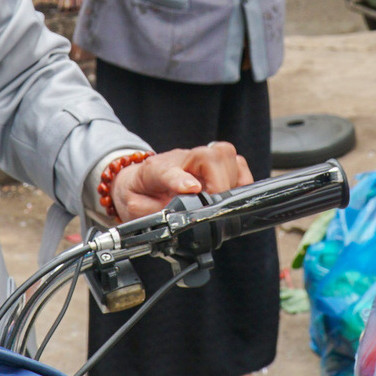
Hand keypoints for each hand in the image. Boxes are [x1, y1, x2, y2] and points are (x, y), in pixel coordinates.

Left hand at [108, 142, 252, 220]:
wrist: (138, 180)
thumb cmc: (139, 193)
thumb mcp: (135, 208)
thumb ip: (151, 213)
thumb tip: (172, 218)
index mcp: (157, 170)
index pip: (169, 172)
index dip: (181, 180)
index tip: (192, 189)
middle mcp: (182, 159)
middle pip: (210, 157)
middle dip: (219, 183)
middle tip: (213, 205)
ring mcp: (199, 159)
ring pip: (226, 156)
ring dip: (231, 180)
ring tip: (222, 201)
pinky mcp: (214, 164)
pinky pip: (237, 164)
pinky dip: (241, 179)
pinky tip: (232, 194)